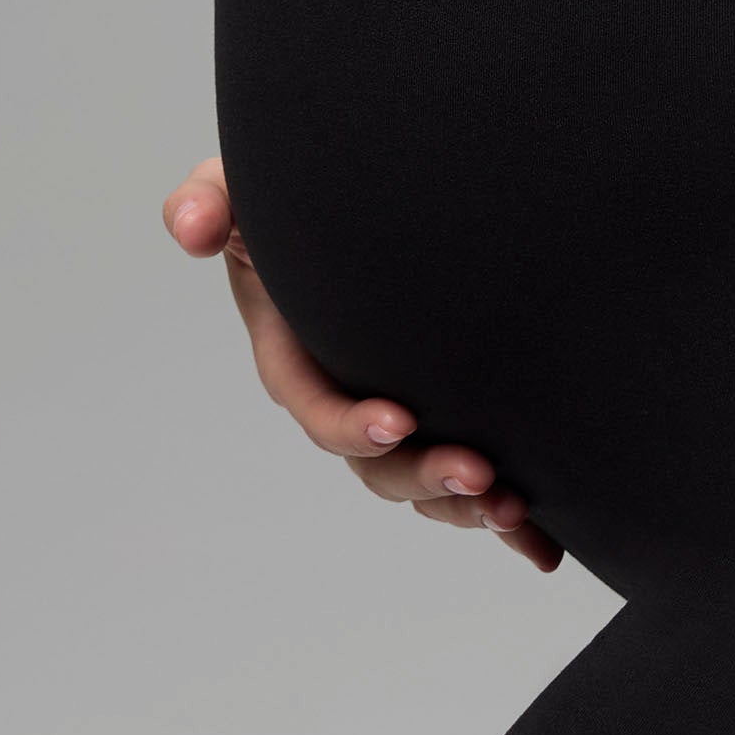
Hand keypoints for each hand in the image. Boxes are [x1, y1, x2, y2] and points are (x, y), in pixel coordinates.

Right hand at [161, 158, 562, 567]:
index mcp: (296, 355)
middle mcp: (347, 396)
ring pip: (423, 482)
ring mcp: (397, 410)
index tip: (397, 422)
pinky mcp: (446, 417)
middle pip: (377, 464)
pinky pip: (470, 479)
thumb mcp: (236, 190)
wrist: (353, 201)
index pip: (316, 405)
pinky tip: (543, 543)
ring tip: (512, 507)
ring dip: (466, 504)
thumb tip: (192, 229)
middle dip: (423, 475)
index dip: (350, 424)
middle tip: (478, 471)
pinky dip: (505, 520)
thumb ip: (208, 201)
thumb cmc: (288, 201)